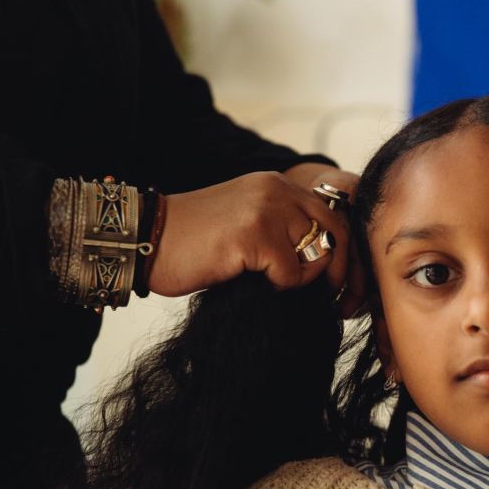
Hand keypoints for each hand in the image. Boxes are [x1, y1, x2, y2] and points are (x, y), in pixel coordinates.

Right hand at [147, 170, 355, 297]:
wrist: (143, 242)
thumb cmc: (192, 247)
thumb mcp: (247, 227)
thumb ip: (284, 233)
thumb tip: (329, 269)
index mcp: (277, 186)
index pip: (334, 216)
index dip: (345, 255)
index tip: (342, 289)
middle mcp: (276, 190)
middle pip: (338, 233)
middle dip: (340, 273)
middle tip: (332, 302)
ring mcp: (266, 209)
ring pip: (319, 254)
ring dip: (303, 280)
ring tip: (274, 286)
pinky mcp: (254, 234)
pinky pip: (292, 274)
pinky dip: (278, 288)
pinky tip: (250, 282)